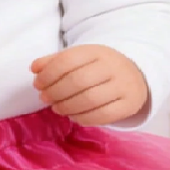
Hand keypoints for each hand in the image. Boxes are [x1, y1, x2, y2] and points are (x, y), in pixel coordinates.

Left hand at [30, 44, 148, 126]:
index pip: (68, 60)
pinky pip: (103, 116)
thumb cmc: (98, 66)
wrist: (135, 74)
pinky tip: (73, 116)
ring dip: (67, 106)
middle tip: (45, 98)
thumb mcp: (79, 58)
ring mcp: (124, 86)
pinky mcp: (130, 104)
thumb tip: (34, 68)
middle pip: (78, 81)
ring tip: (57, 108)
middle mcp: (113, 66)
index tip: (38, 84)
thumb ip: (54, 62)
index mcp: (97, 51)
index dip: (48, 74)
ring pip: (90, 99)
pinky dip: (83, 118)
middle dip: (56, 92)